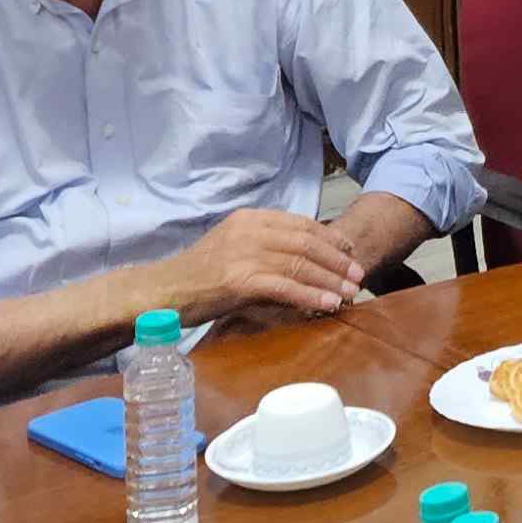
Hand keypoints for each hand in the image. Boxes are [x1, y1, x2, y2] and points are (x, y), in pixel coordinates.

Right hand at [171, 207, 370, 328]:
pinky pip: (286, 287)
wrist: (164, 291)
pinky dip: (311, 295)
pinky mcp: (241, 281)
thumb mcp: (233, 248)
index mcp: (250, 219)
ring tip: (350, 292)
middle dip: (336, 260)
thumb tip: (304, 261)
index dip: (330, 237)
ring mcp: (246, 254)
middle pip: (307, 243)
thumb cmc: (198, 275)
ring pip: (301, 265)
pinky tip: (327, 303)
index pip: (301, 223)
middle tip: (358, 274)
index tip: (349, 250)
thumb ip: (265, 247)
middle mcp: (251, 231)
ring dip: (330, 280)